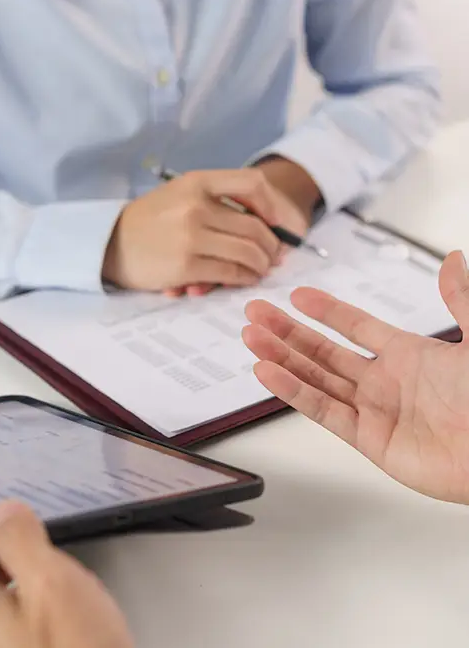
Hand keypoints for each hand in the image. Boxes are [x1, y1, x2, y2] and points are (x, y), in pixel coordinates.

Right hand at [132, 159, 315, 298]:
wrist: (109, 244)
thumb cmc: (150, 221)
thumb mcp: (179, 195)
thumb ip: (217, 202)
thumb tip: (267, 225)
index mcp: (196, 182)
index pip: (252, 183)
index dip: (272, 204)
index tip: (275, 222)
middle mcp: (195, 206)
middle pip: (255, 227)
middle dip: (271, 246)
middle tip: (272, 257)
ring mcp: (190, 237)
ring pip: (247, 252)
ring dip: (261, 265)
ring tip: (259, 270)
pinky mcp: (185, 266)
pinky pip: (230, 272)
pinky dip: (244, 278)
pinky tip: (244, 279)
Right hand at [242, 251, 468, 504]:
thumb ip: (461, 300)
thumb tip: (453, 259)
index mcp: (409, 354)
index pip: (355, 326)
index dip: (325, 310)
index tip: (297, 296)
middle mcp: (384, 381)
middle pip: (322, 350)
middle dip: (286, 331)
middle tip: (256, 312)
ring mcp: (374, 410)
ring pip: (315, 378)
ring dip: (281, 357)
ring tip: (250, 337)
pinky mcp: (368, 439)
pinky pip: (323, 410)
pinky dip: (292, 391)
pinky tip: (268, 372)